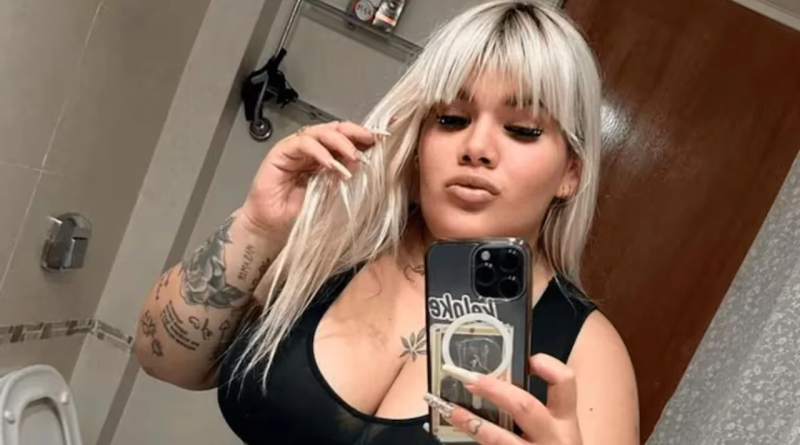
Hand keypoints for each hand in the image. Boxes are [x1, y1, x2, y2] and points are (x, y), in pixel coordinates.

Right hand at [240, 121, 383, 238]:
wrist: (273, 229)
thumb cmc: (302, 214)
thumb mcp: (333, 194)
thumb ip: (346, 176)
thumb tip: (366, 162)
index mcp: (328, 156)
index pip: (349, 138)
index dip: (367, 135)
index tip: (387, 136)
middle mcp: (313, 148)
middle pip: (336, 129)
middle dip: (356, 132)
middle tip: (373, 141)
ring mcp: (296, 148)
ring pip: (321, 132)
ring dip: (341, 142)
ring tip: (354, 157)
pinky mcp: (281, 152)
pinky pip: (302, 144)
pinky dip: (319, 152)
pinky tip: (331, 165)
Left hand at [425, 354, 581, 444]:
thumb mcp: (556, 432)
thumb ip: (537, 412)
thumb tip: (498, 384)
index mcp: (566, 421)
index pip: (565, 382)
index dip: (548, 365)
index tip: (528, 359)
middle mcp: (554, 437)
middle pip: (525, 406)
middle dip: (494, 390)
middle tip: (470, 380)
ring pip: (500, 437)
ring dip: (472, 422)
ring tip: (452, 410)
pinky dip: (475, 437)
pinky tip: (461, 431)